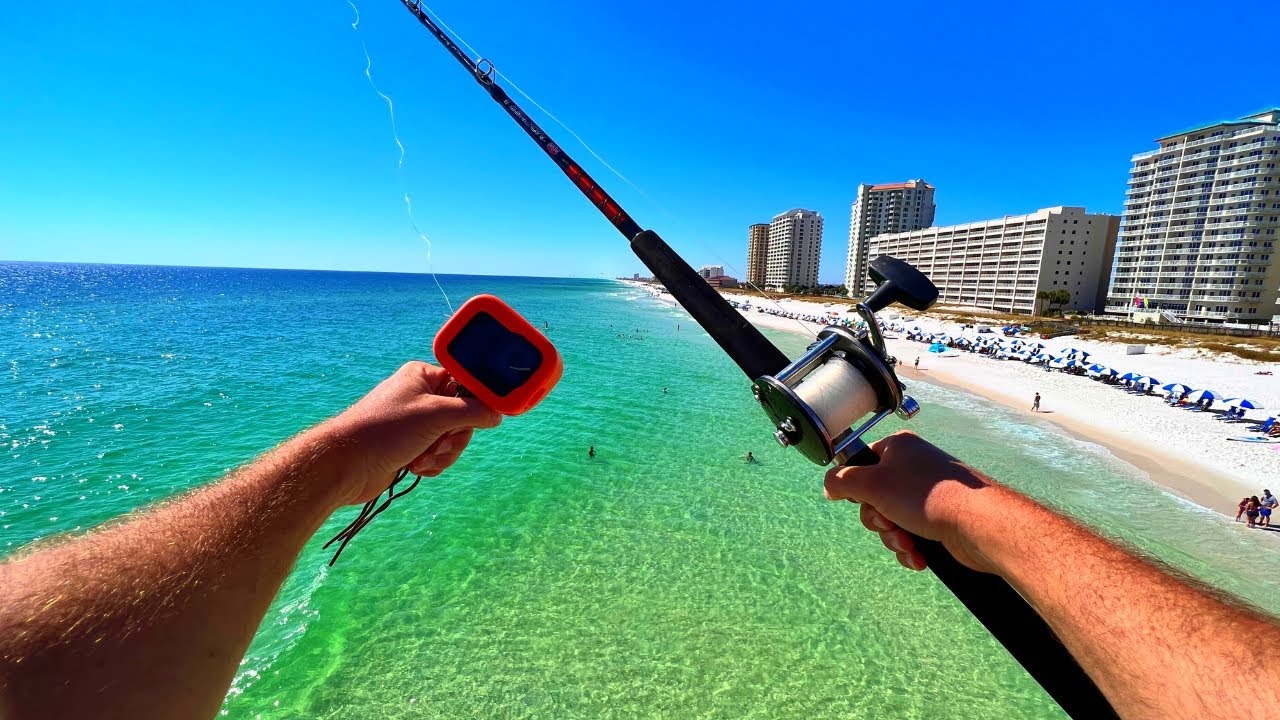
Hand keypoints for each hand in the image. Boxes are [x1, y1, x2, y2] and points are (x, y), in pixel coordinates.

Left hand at [323, 361, 501, 506]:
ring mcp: (414, 423)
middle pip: (462, 416)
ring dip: (443, 453)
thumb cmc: (387, 429)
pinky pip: (437, 454)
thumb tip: (497, 414)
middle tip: (440, 443)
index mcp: (423, 376)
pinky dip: (432, 463)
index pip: (463, 383)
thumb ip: (473, 412)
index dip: (474, 402)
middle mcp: (419, 396)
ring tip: (423, 458)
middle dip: (454, 437)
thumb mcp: (436, 415)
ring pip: (451, 438)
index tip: (481, 418)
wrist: (347, 465)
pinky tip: (416, 467)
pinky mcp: (410, 446)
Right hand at [823, 431, 1002, 573]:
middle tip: (889, 523)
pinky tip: (919, 555)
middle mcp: (914, 467)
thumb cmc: (927, 497)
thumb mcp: (872, 484)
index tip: (860, 500)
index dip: (857, 485)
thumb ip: (842, 481)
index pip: (863, 462)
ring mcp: (928, 494)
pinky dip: (910, 548)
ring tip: (908, 543)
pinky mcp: (939, 519)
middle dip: (878, 520)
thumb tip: (829, 485)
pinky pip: (910, 535)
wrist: (977, 524)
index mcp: (898, 448)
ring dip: (893, 538)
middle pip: (874, 497)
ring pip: (891, 520)